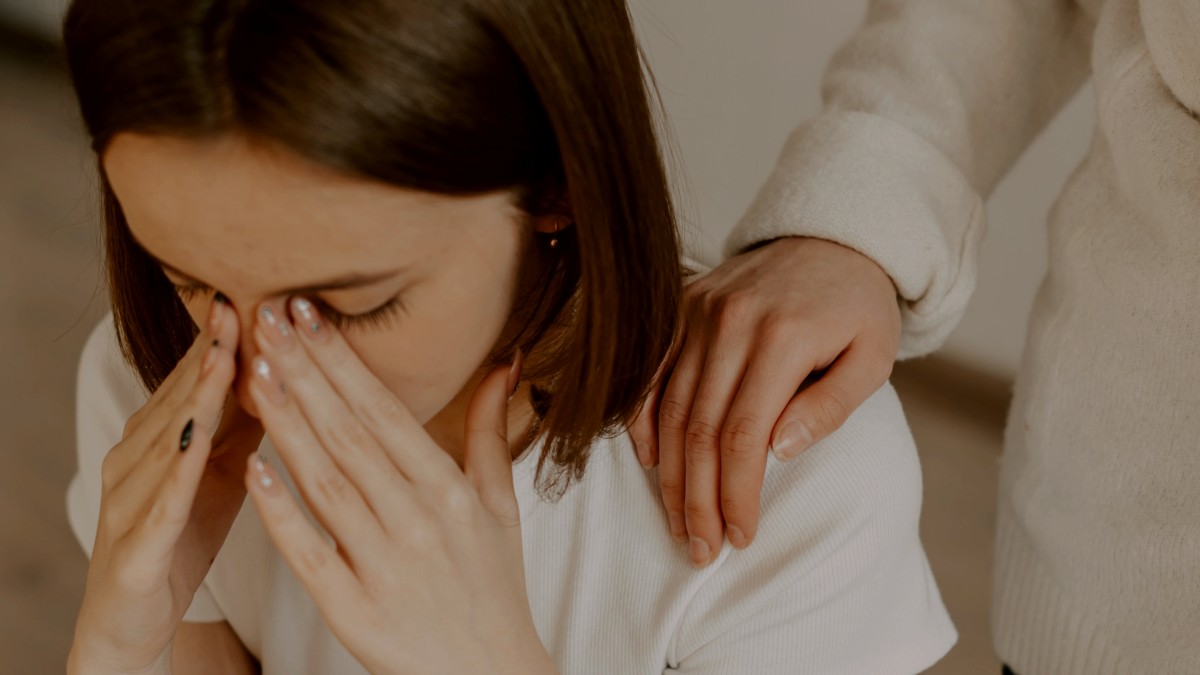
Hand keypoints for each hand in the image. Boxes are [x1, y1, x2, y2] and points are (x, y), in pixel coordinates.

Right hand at [69, 298, 263, 674]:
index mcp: (158, 440)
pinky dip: (180, 473)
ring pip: (168, 440)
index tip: (254, 292)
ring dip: (197, 396)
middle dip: (211, 350)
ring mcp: (129, 502)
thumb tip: (283, 373)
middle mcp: (135, 460)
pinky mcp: (135, 548)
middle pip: (180, 397)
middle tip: (240, 301)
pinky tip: (198, 446)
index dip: (222, 338)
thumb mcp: (220, 475)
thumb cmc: (180, 538)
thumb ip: (242, 427)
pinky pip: (162, 505)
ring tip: (227, 355)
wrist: (130, 623)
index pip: (194, 379)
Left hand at [242, 297, 554, 674]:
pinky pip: (309, 552)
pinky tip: (253, 467)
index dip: (344, 360)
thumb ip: (491, 431)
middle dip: (305, 372)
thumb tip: (508, 361)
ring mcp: (385, 566)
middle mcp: (419, 521)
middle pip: (350, 434)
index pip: (386, 412)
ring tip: (253, 372)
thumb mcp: (501, 506)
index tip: (309, 313)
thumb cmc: (492, 586)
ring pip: (326, 483)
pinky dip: (280, 511)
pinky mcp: (353, 609)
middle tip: (267, 317)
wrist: (491, 674)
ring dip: (287, 424)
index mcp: (452, 492)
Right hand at [628, 237, 900, 565]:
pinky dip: (645, 420)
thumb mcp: (872, 357)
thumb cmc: (857, 306)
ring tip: (678, 520)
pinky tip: (652, 462)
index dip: (735, 493)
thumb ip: (828, 406)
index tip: (739, 536)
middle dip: (696, 498)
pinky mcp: (680, 307)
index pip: (744, 435)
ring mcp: (698, 311)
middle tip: (700, 548)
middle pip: (699, 428)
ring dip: (670, 473)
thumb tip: (778, 452)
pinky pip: (651, 372)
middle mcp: (731, 322)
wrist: (830, 236)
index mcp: (782, 336)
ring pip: (670, 407)